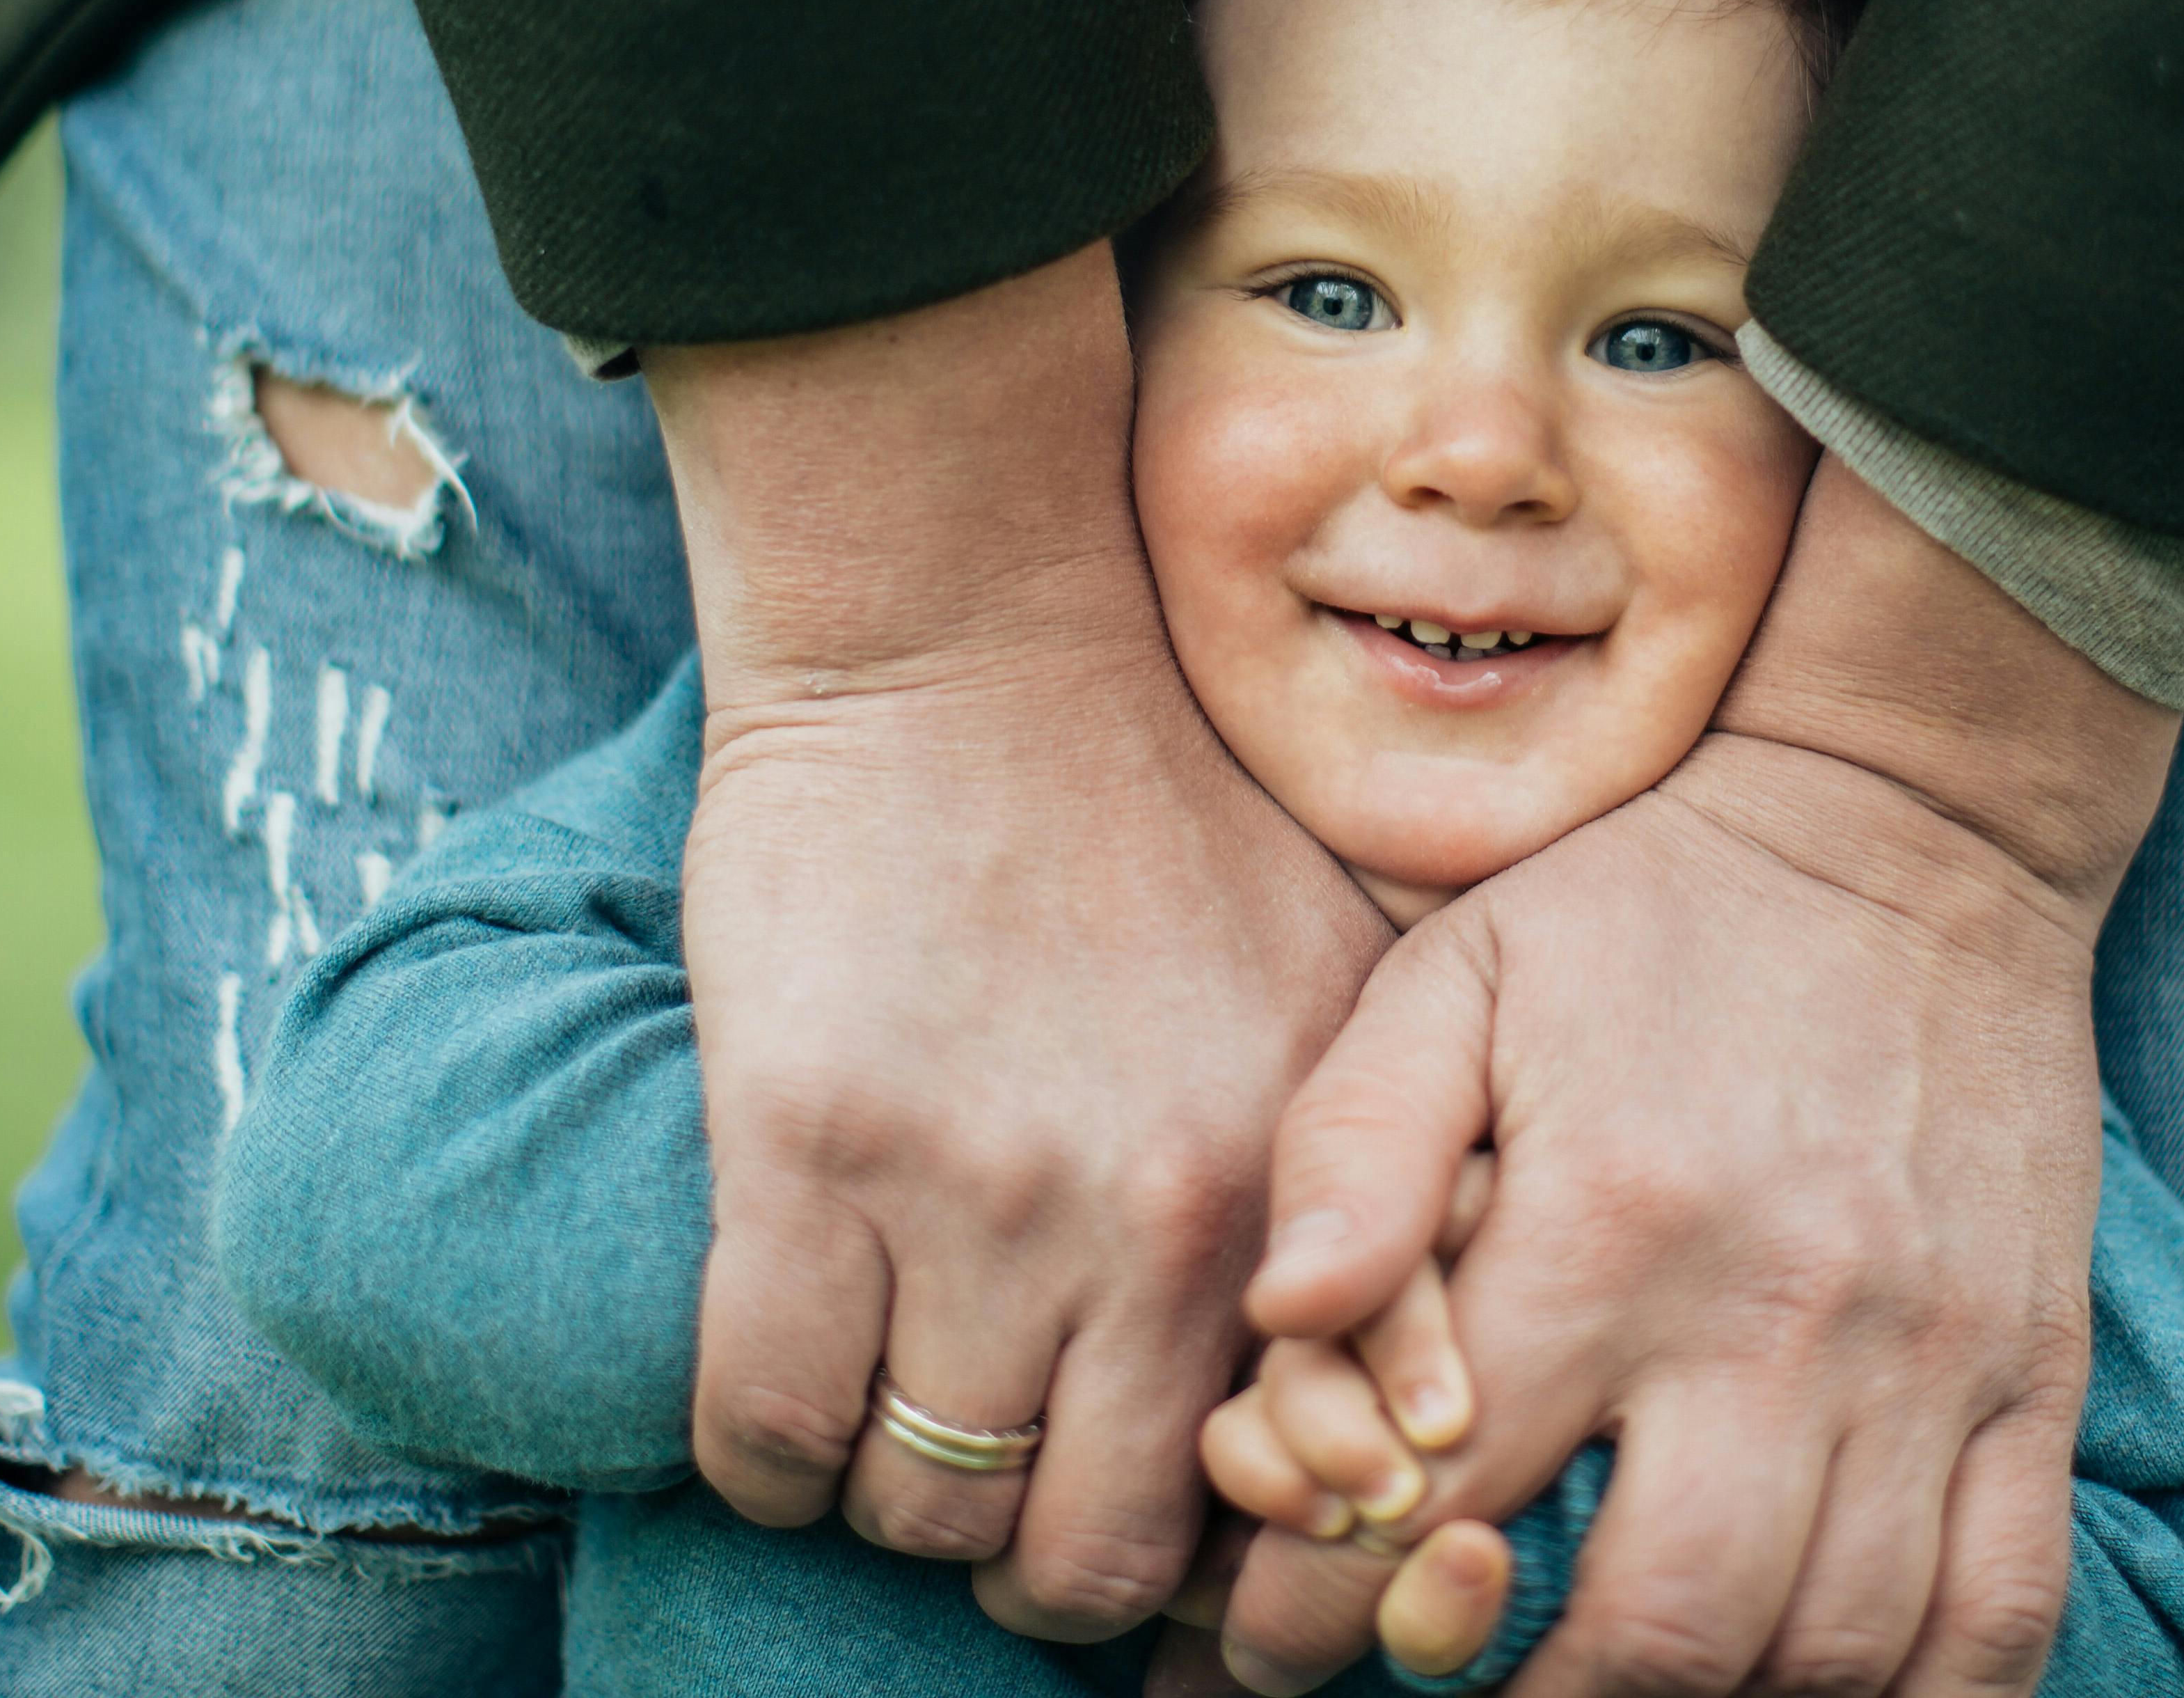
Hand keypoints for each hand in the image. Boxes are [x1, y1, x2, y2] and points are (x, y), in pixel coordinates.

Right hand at [658, 250, 1392, 1638]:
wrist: (978, 628)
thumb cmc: (1173, 801)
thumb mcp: (1355, 985)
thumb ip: (1390, 1187)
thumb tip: (1418, 1412)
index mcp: (1302, 1193)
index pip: (1278, 1507)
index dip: (1216, 1553)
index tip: (1158, 1509)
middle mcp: (1159, 1221)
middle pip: (1088, 1555)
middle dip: (1041, 1555)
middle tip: (1008, 1483)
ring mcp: (976, 1191)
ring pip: (921, 1508)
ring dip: (899, 1495)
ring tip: (898, 1415)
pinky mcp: (806, 1149)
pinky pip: (765, 1423)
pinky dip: (766, 1451)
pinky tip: (789, 1391)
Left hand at [1221, 454, 2179, 1696]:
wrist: (1906, 815)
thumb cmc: (1643, 906)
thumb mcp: (1454, 971)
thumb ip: (1347, 1146)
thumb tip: (1277, 1318)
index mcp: (1608, 1221)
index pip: (1445, 1500)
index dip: (1337, 1605)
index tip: (1288, 1631)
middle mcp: (1777, 1313)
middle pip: (1660, 1631)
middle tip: (1465, 1674)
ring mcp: (1928, 1356)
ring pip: (1831, 1650)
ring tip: (1620, 1681)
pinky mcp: (2036, 1373)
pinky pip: (2001, 1616)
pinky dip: (1915, 1695)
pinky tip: (1811, 1676)